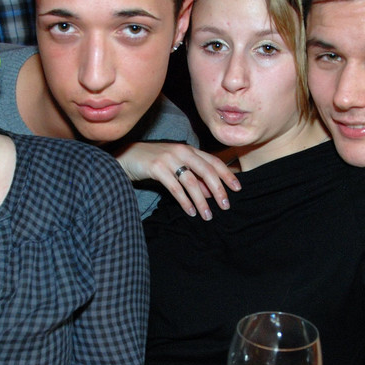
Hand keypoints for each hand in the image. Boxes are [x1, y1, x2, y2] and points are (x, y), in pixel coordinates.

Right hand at [115, 142, 240, 219]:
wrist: (127, 157)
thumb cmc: (154, 162)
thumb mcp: (176, 166)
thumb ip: (194, 177)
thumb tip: (211, 193)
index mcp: (188, 149)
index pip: (213, 161)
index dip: (226, 175)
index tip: (237, 188)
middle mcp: (181, 151)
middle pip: (206, 171)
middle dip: (218, 189)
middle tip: (225, 205)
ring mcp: (169, 159)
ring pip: (191, 182)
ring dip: (201, 201)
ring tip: (207, 215)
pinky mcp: (156, 168)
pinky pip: (175, 188)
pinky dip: (184, 201)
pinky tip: (190, 212)